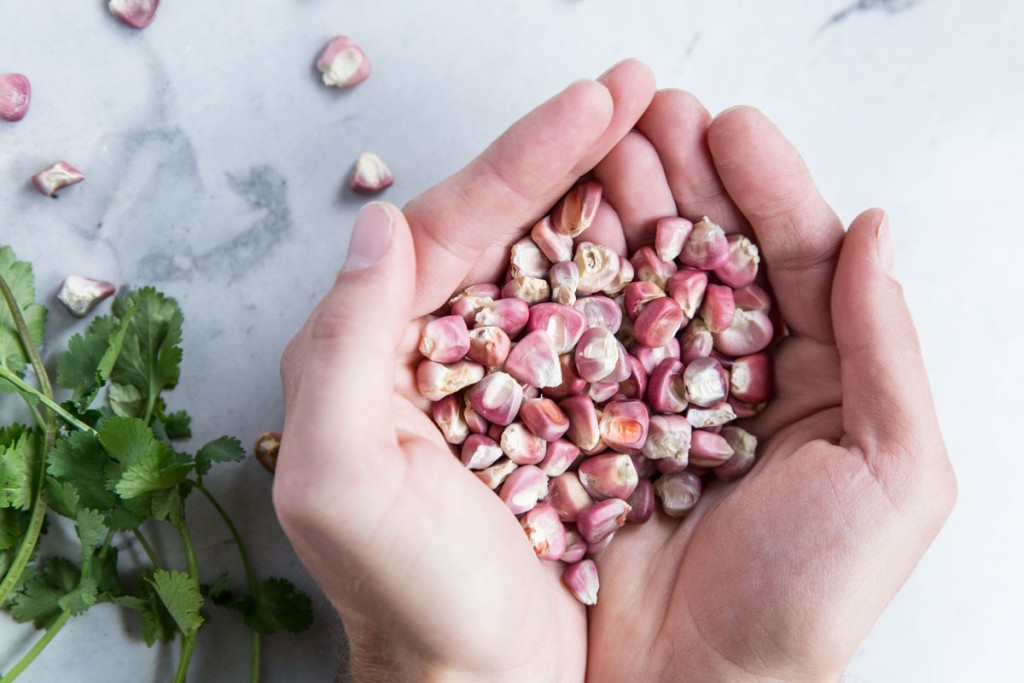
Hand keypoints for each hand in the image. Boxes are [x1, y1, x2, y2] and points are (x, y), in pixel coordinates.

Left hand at [273, 61, 656, 681]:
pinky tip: (683, 239)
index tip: (600, 97)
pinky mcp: (569, 410)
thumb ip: (341, 346)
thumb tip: (377, 224)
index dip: (529, 153)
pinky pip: (609, 325)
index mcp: (389, 344)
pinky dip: (646, 277)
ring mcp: (516, 373)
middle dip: (582, 153)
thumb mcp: (339, 479)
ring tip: (677, 141)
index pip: (459, 221)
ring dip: (621, 198)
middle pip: (518, 224)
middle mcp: (450, 346)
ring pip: (569, 262)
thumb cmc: (406, 594)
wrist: (480, 680)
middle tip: (648, 91)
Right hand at [582, 95, 956, 680]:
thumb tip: (878, 230)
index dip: (767, 185)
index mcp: (817, 378)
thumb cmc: (804, 601)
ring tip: (601, 143)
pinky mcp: (592, 419)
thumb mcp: (895, 477)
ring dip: (624, 207)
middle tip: (649, 111)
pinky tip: (557, 227)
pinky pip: (585, 335)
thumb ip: (888, 349)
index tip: (731, 127)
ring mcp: (657, 393)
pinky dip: (572, 278)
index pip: (795, 256)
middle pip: (709, 251)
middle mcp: (735, 375)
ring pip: (642, 279)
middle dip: (683, 175)